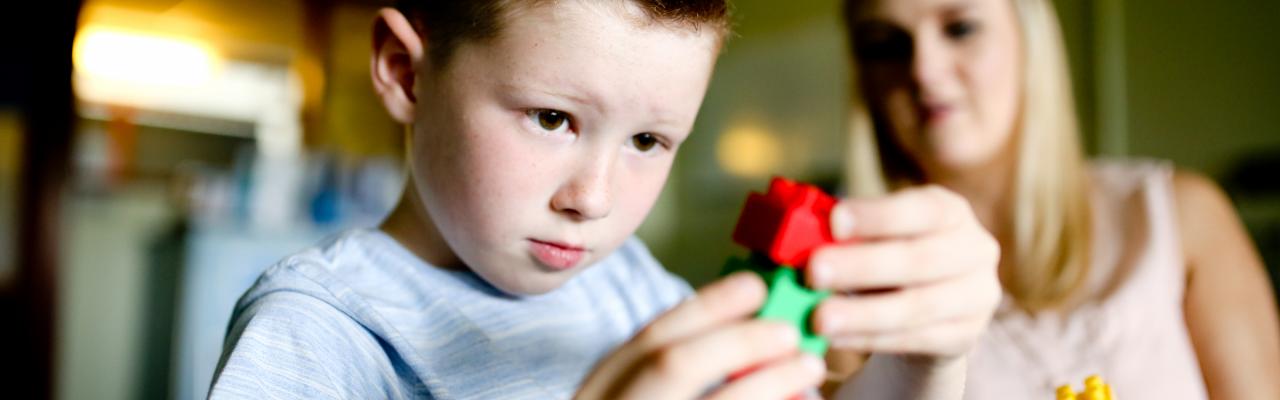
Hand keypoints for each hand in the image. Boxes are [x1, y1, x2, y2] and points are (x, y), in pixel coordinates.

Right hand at [575, 272, 826, 399]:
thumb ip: (676, 375)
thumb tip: (752, 327)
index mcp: (598, 398)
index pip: (648, 340)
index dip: (705, 307)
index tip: (754, 286)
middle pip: (670, 365)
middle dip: (738, 340)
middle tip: (790, 331)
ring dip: (767, 385)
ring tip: (809, 369)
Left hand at [806, 185, 1000, 359]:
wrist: (928, 308)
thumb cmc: (889, 257)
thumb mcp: (877, 236)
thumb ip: (848, 234)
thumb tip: (801, 238)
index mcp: (951, 211)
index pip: (922, 209)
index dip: (878, 216)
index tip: (835, 221)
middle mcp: (976, 250)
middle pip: (919, 260)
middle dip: (862, 266)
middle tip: (815, 272)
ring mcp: (977, 296)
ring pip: (916, 307)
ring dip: (862, 314)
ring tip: (820, 318)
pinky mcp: (965, 336)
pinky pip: (914, 340)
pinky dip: (870, 339)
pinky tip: (836, 338)